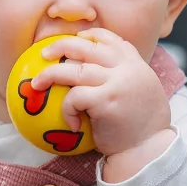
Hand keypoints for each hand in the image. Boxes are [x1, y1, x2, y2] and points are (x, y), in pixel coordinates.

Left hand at [33, 29, 173, 180]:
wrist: (149, 149)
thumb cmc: (141, 126)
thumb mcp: (141, 91)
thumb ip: (124, 75)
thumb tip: (96, 69)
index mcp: (135, 63)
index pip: (110, 39)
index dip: (89, 36)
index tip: (76, 39)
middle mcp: (127, 67)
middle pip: (87, 47)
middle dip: (60, 46)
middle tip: (44, 54)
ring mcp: (116, 82)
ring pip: (74, 69)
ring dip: (50, 75)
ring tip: (37, 84)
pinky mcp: (105, 99)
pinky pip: (74, 97)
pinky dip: (66, 109)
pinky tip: (71, 123)